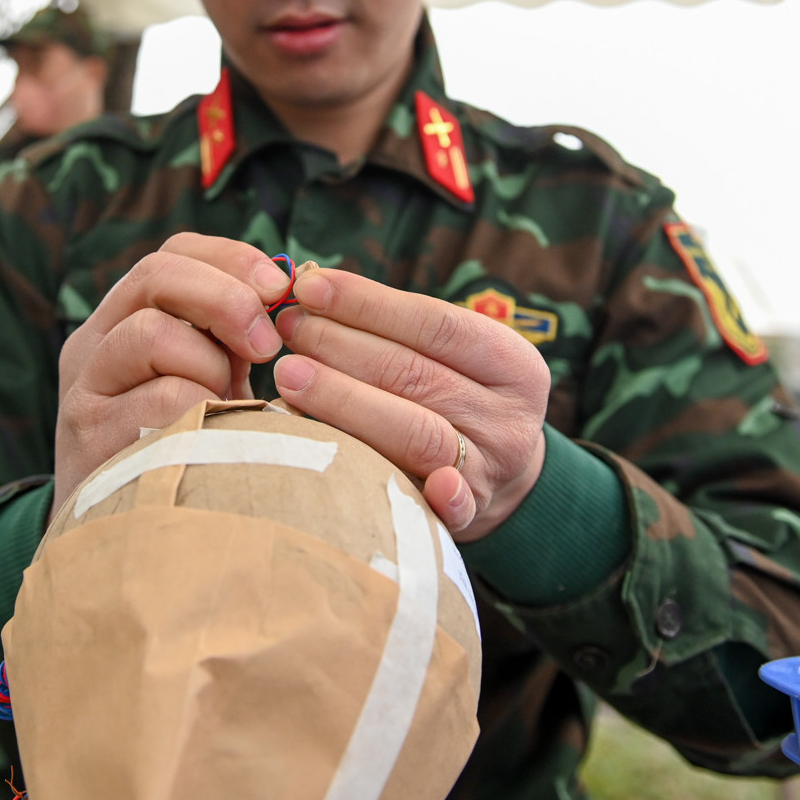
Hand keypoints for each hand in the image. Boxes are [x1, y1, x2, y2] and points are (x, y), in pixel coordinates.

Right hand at [53, 234, 292, 513]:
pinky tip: (212, 444)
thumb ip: (230, 343)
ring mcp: (84, 389)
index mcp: (123, 321)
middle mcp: (93, 345)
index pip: (174, 254)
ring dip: (210, 367)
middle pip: (158, 273)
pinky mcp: (89, 436)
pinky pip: (163, 399)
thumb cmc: (184, 458)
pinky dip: (204, 414)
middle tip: (265, 347)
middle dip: (226, 299)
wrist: (118, 549)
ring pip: (155, 333)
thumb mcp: (205, 388)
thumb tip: (297, 296)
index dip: (231, 258)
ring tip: (223, 411)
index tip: (281, 288)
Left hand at [272, 268, 548, 538]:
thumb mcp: (452, 357)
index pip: (435, 323)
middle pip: (416, 374)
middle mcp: (509, 416)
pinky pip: (444, 504)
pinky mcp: (470, 513)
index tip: (310, 287)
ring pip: (415, 432)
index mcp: (512, 363)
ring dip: (345, 400)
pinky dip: (420, 490)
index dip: (368, 303)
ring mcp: (491, 468)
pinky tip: (372, 472)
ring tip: (289, 374)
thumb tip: (312, 288)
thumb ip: (396, 328)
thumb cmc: (455, 397)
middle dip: (341, 346)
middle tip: (287, 329)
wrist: (504, 477)